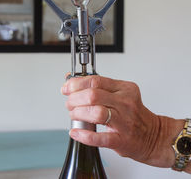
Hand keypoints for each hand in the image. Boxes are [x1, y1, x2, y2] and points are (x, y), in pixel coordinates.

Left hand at [61, 74, 183, 167]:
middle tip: (69, 103)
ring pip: (96, 112)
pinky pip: (99, 137)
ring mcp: (124, 121)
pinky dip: (84, 135)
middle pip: (93, 95)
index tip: (67, 87)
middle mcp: (125, 102)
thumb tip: (73, 81)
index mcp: (124, 88)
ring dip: (78, 113)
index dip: (77, 83)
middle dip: (75, 98)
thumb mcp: (122, 94)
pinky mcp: (122, 140)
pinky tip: (76, 131)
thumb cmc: (134, 114)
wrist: (153, 136)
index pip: (96, 80)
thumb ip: (100, 88)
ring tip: (74, 115)